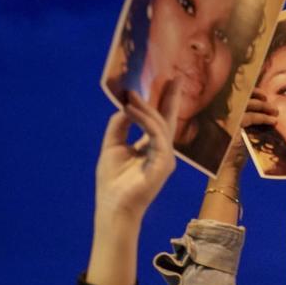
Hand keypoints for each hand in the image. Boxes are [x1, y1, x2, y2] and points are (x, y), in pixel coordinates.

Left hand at [94, 80, 181, 225]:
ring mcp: (165, 159)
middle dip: (170, 98)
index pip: (159, 121)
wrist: (113, 208)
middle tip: (173, 77)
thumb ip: (120, 126)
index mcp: (152, 148)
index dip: (163, 101)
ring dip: (145, 108)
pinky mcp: (163, 165)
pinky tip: (130, 110)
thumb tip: (125, 106)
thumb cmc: (113, 183)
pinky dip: (143, 121)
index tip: (166, 81)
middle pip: (168, 120)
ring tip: (130, 95)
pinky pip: (156, 136)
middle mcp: (163, 152)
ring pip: (160, 126)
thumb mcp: (112, 146)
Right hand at [215, 91, 277, 179]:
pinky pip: (251, 117)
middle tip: (267, 99)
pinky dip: (263, 118)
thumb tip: (258, 108)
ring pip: (247, 104)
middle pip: (240, 96)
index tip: (260, 94)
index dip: (248, 91)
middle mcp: (219, 112)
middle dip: (256, 95)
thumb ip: (242, 119)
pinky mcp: (232, 126)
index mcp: (218, 111)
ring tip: (274, 111)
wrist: (225, 168)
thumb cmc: (231, 152)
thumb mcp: (236, 131)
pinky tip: (273, 121)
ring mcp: (225, 118)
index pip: (234, 95)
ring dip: (264, 106)